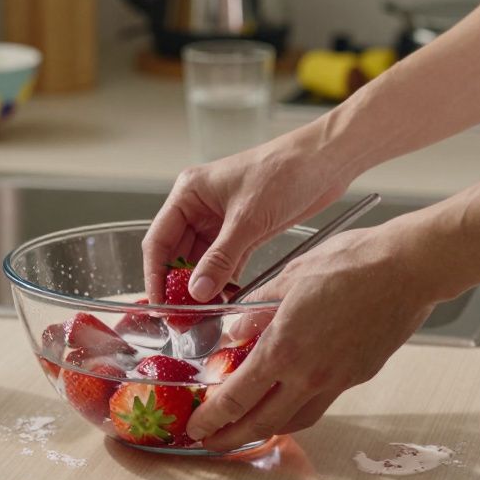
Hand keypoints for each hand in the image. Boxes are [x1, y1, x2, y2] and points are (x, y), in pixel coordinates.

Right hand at [143, 123, 351, 303]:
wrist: (325, 161)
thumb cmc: (284, 171)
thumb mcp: (248, 219)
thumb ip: (220, 259)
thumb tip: (197, 292)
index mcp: (189, 193)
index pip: (159, 240)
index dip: (155, 275)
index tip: (160, 305)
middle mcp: (199, 207)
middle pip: (177, 254)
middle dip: (178, 287)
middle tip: (182, 318)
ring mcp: (221, 220)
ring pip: (201, 261)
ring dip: (202, 287)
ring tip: (202, 316)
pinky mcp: (244, 231)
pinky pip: (225, 262)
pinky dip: (224, 281)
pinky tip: (226, 299)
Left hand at [187, 221, 442, 451]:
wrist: (407, 269)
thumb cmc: (351, 263)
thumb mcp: (288, 277)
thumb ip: (256, 311)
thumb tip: (234, 333)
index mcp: (284, 349)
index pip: (237, 397)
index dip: (212, 418)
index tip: (196, 426)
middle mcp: (310, 375)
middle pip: (263, 424)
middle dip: (232, 438)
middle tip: (211, 443)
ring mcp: (337, 380)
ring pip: (294, 420)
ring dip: (265, 430)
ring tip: (246, 428)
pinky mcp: (358, 376)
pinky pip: (320, 403)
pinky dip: (295, 409)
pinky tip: (287, 399)